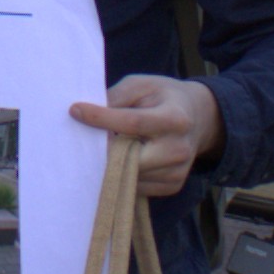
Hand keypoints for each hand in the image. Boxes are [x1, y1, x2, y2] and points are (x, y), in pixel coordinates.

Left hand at [71, 75, 222, 185]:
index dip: (101, 118)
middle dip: (105, 151)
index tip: (75, 110)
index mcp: (175, 118)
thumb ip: (117, 96)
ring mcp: (177, 171)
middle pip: (131, 158)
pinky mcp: (172, 186)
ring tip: (107, 148)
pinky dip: (124, 176)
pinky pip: (137, 187)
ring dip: (112, 165)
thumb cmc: (163, 98)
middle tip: (86, 140)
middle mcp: (179, 148)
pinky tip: (124, 160)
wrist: (198, 118)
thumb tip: (86, 114)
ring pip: (130, 176)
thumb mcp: (142, 86)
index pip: (132, 122)